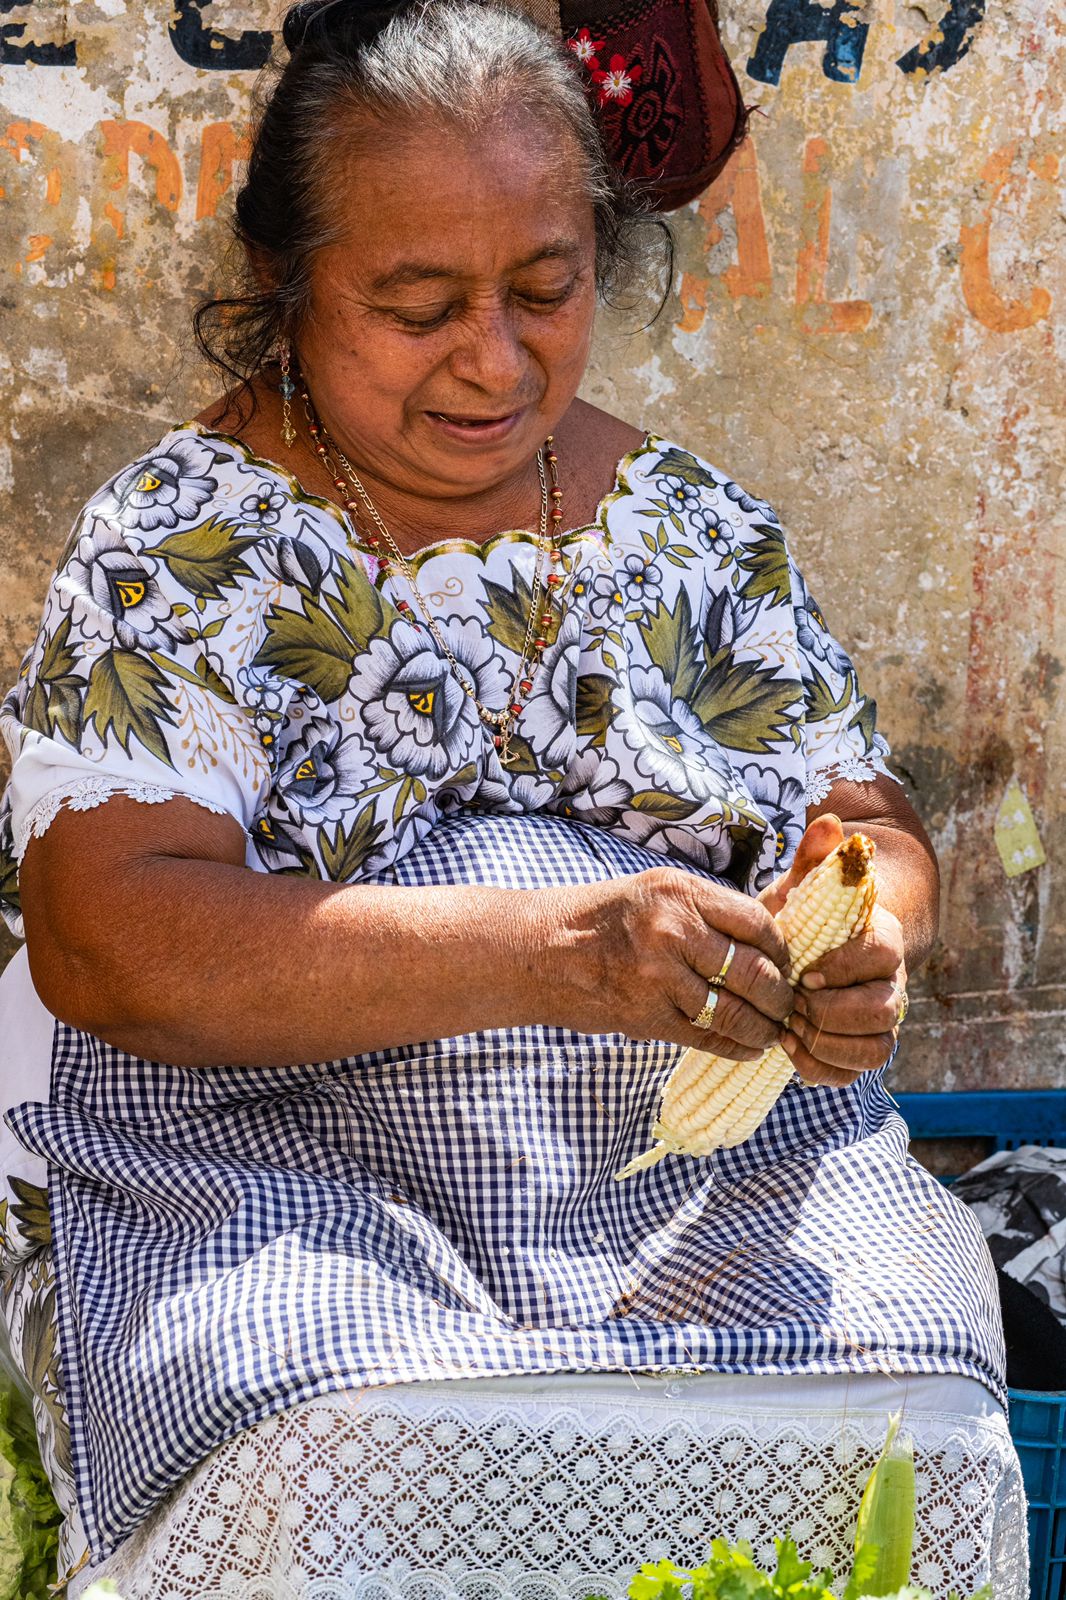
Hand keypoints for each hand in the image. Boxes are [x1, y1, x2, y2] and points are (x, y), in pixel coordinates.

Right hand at [545, 867, 794, 1055]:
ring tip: (773, 1030)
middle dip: (781, 996)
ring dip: (765, 1027)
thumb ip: (710, 910)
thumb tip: (771, 936)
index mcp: (681, 893)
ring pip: (737, 1012)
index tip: (787, 962)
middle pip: (756, 971)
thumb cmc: (609, 918)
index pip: (758, 923)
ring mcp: (659, 978)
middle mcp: (672, 932)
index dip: (783, 949)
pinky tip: (749, 1047)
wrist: (544, 951)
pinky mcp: (647, 1017)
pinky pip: (708, 1038)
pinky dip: (737, 1047)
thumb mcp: (659, 891)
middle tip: (789, 1004)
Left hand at [761, 815, 906, 1087]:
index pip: (881, 955)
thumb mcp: (802, 885)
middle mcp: (891, 982)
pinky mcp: (860, 1048)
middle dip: (832, 1011)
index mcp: (883, 937)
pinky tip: (789, 1048)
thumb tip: (828, 824)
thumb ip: (815, 858)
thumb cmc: (806, 914)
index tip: (805, 969)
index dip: (844, 966)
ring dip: (828, 1044)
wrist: (813, 948)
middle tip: (792, 1002)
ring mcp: (880, 1019)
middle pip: (884, 1010)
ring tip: (788, 1027)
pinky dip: (821, 1068)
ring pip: (877, 1049)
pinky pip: (855, 1073)